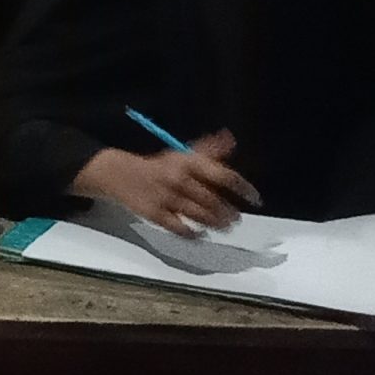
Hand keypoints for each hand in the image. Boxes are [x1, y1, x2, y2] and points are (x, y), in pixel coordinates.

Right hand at [75, 131, 260, 236]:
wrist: (120, 175)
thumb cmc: (158, 166)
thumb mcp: (181, 154)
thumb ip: (208, 150)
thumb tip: (231, 139)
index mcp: (188, 163)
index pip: (222, 176)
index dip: (242, 188)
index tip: (254, 198)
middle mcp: (179, 179)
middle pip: (212, 200)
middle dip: (228, 212)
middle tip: (236, 219)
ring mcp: (167, 198)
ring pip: (199, 215)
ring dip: (216, 223)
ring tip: (225, 227)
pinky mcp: (155, 214)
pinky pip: (179, 228)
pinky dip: (192, 233)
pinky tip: (200, 234)